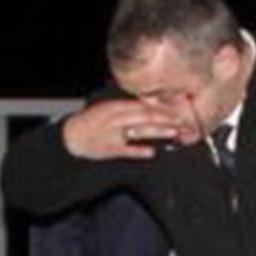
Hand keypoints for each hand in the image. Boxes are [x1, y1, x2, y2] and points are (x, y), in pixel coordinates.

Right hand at [60, 98, 188, 159]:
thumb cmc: (94, 121)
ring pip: (139, 131)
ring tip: (174, 132)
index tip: (178, 110)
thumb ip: (131, 107)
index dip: (162, 108)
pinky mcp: (109, 149)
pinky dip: (139, 151)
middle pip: (145, 117)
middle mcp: (115, 118)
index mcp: (115, 106)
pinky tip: (152, 152)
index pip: (143, 105)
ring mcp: (112, 134)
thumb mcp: (110, 108)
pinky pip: (127, 150)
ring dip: (158, 131)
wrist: (72, 135)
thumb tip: (155, 104)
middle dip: (166, 119)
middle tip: (183, 121)